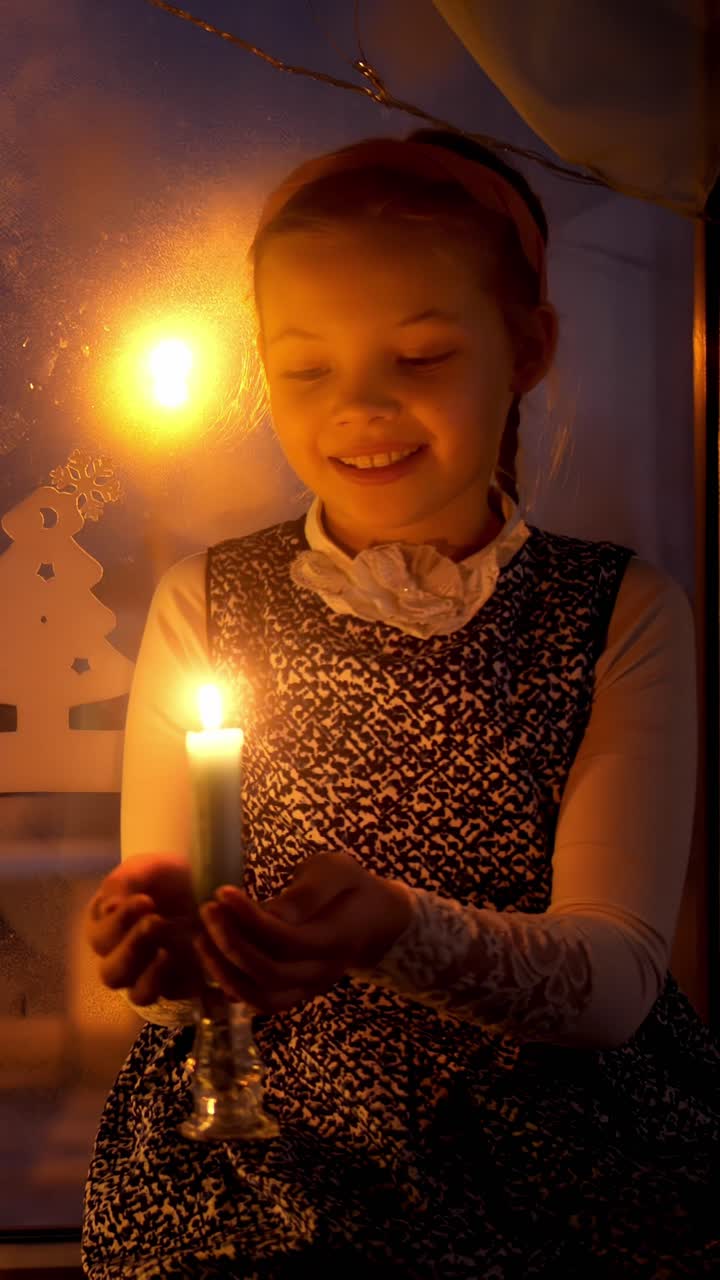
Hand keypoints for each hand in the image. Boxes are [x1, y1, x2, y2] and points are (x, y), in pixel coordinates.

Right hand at [85, 852, 205, 1005]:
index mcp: (104, 928)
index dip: (120, 922)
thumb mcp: (144, 868)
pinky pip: (174, 995)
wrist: (201, 883)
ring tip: (170, 949)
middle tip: (156, 922)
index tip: (146, 900)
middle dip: (133, 949)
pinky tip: (192, 958)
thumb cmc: (164, 876)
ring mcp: (148, 975)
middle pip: (112, 974)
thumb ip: (124, 882)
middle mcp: (120, 957)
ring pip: (139, 994)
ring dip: (153, 974)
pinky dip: (182, 981)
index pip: (101, 938)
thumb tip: (109, 908)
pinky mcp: (177, 984)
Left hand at [194, 852, 413, 1013]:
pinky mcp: (295, 993)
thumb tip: (270, 914)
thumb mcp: (337, 873)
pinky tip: (211, 960)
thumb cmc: (351, 887)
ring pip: (260, 997)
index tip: (222, 891)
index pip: (287, 940)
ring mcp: (308, 988)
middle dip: (230, 944)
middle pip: (269, 973)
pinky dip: (230, 987)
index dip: (250, 919)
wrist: (377, 920)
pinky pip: (259, 1002)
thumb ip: (307, 894)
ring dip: (224, 971)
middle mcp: (322, 972)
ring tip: (202, 936)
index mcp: (336, 938)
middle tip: (208, 910)